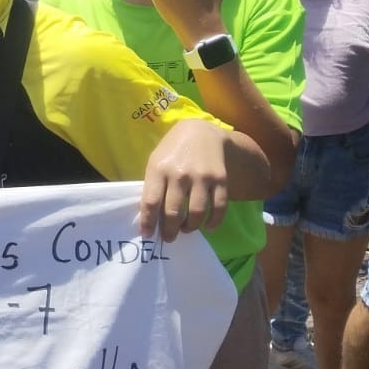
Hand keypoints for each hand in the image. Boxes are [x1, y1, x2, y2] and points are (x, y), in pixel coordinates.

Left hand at [139, 118, 233, 241]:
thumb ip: (153, 186)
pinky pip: (218, 207)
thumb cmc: (173, 150)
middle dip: (170, 230)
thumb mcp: (156, 162)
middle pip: (173, 212)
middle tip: (168, 238)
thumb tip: (150, 216)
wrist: (202, 131)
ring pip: (196, 213)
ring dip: (190, 227)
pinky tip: (207, 227)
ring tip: (186, 229)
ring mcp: (202, 177)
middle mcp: (180, 174)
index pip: (151, 202)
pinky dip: (213, 222)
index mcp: (158, 169)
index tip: (147, 234)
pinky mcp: (220, 179)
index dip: (148, 222)